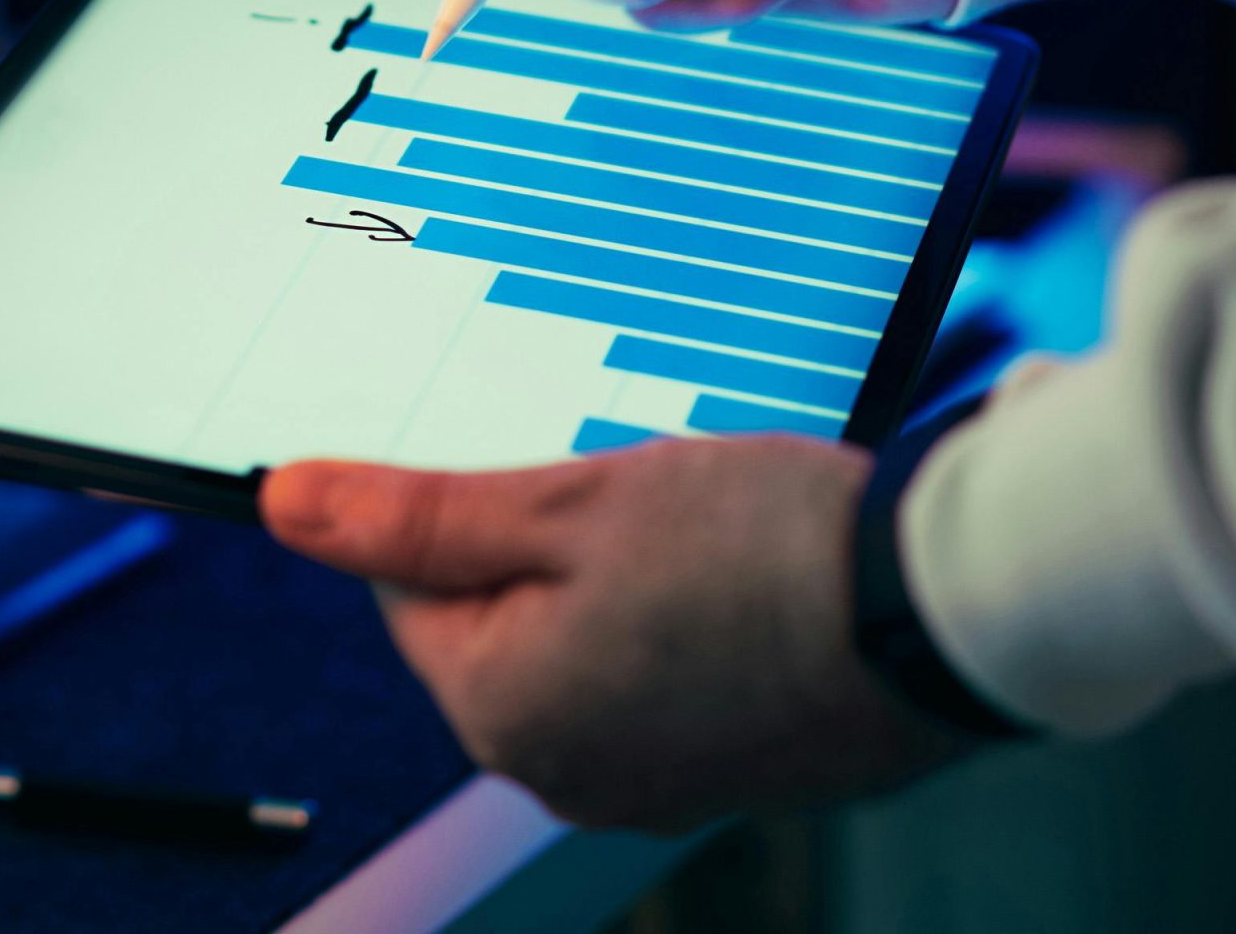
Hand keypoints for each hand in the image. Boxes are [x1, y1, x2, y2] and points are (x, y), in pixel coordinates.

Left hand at [262, 436, 966, 827]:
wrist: (948, 611)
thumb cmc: (764, 551)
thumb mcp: (567, 505)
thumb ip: (418, 515)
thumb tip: (287, 506)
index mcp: (504, 715)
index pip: (409, 587)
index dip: (460, 500)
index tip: (528, 452)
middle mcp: (566, 775)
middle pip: (497, 618)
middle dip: (543, 537)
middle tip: (624, 482)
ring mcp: (654, 783)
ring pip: (583, 641)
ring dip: (615, 572)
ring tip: (694, 520)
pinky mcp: (730, 766)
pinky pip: (660, 674)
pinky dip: (681, 615)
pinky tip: (736, 568)